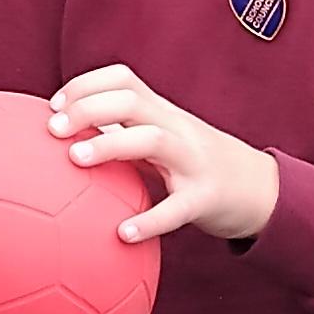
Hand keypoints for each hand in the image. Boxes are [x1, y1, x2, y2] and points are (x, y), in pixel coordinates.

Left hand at [51, 64, 278, 242]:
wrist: (261, 190)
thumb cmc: (196, 166)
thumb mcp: (162, 142)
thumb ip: (122, 136)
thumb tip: (65, 141)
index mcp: (163, 113)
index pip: (123, 79)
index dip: (85, 85)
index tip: (53, 105)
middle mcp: (177, 129)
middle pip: (131, 101)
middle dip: (87, 107)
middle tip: (52, 130)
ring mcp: (194, 161)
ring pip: (153, 140)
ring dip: (111, 145)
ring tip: (75, 160)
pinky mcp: (206, 198)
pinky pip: (177, 208)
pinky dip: (150, 220)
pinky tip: (122, 234)